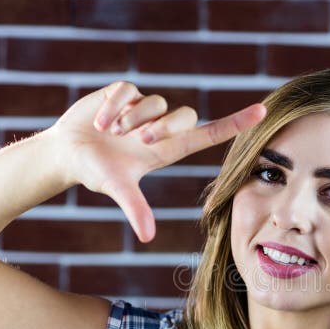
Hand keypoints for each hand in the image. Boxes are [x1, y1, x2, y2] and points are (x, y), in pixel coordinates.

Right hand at [43, 81, 265, 242]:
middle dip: (161, 127)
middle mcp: (161, 126)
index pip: (211, 133)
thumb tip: (146, 238)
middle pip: (184, 116)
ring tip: (108, 132)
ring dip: (130, 119)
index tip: (262, 112)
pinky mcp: (125, 92)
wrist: (67, 153)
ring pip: (155, 102)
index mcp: (169, 148)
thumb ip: (135, 209)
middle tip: (135, 140)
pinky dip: (113, 106)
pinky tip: (99, 122)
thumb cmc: (97, 173)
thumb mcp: (117, 189)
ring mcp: (144, 107)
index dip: (236, 123)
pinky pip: (128, 91)